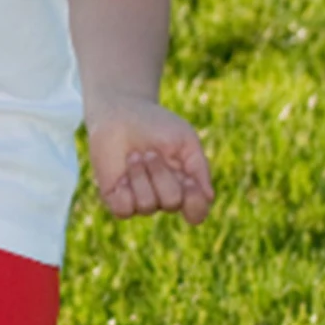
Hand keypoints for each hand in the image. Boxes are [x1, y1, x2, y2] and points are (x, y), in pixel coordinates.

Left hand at [86, 94, 214, 224]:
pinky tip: (121, 176)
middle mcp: (163, 197)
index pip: (196, 212)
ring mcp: (139, 199)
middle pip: (172, 203)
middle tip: (150, 153)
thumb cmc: (153, 124)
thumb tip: (208, 197)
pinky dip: (124, 192)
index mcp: (183, 185)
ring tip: (133, 156)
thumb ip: (199, 167)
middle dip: (161, 175)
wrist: (116, 112)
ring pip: (147, 205)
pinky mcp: (115, 197)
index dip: (194, 201)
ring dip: (140, 176)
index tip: (188, 180)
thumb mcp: (185, 139)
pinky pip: (124, 210)